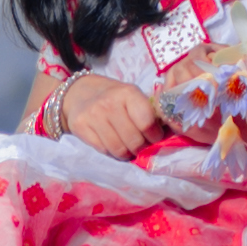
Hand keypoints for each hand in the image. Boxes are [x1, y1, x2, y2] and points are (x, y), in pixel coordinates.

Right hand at [46, 68, 162, 158]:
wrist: (80, 92)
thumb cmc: (113, 96)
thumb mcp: (132, 96)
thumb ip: (147, 112)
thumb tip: (166, 135)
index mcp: (128, 92)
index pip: (147, 122)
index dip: (154, 135)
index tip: (155, 138)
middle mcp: (109, 103)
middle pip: (133, 140)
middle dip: (141, 147)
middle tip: (141, 145)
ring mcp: (93, 115)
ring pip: (118, 149)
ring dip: (127, 153)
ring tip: (129, 147)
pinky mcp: (80, 127)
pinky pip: (104, 150)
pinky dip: (112, 153)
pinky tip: (114, 144)